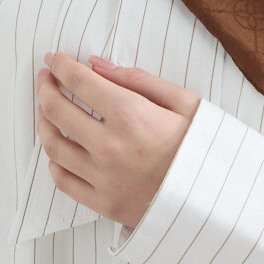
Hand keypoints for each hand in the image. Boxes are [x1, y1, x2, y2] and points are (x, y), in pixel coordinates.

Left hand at [36, 50, 200, 228]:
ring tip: (46, 111)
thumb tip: (97, 65)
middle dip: (45, 88)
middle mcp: (110, 148)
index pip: (79, 83)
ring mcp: (104, 179)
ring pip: (54, 146)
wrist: (219, 201)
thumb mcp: (183, 101)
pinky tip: (59, 149)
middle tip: (46, 79)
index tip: (53, 59)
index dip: (61, 66)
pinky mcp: (104, 204)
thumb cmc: (203, 148)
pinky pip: (64, 181)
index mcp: (131, 116)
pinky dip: (54, 162)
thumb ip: (137, 80)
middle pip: (57, 111)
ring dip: (44, 123)